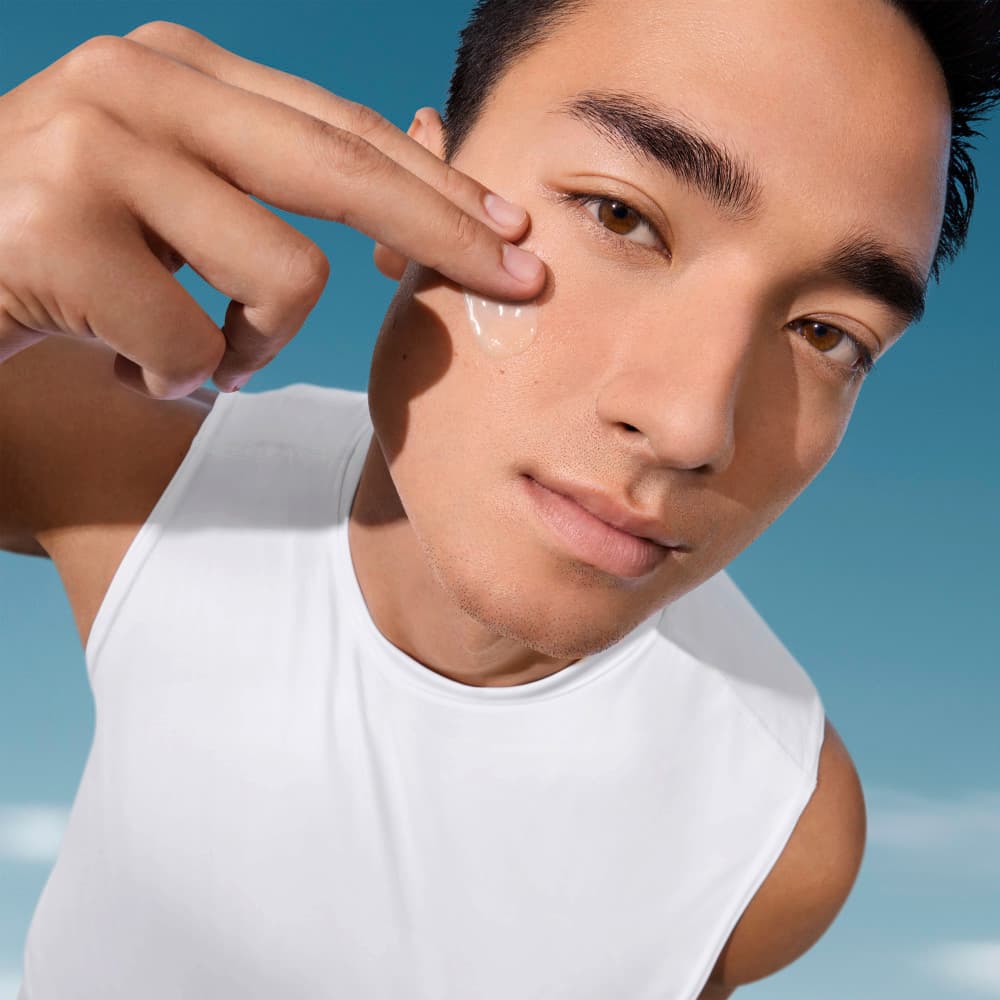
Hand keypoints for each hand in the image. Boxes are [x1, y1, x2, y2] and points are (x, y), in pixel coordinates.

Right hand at [0, 22, 543, 395]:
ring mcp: (95, 148)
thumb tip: (401, 226)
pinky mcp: (59, 230)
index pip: (343, 127)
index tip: (514, 229)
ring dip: (253, 346)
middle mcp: (139, 84)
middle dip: (446, 237)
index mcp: (179, 69)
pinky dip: (176, 380)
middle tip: (518, 284)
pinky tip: (125, 365)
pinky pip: (193, 347)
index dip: (439, 184)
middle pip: (345, 169)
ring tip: (195, 357)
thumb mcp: (164, 193)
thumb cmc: (58, 249)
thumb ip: (259, 188)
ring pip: (284, 276)